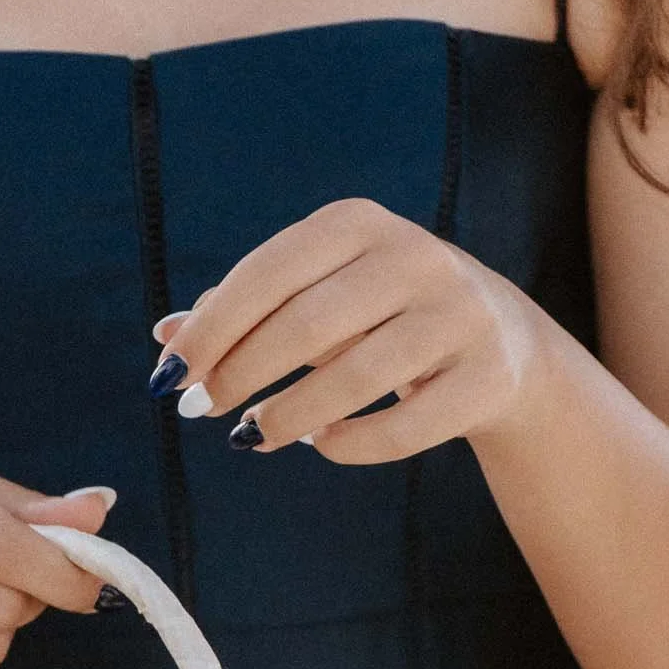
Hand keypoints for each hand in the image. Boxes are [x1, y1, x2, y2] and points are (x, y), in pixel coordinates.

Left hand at [154, 200, 549, 462]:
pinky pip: (401, 428)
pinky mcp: (483, 379)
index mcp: (358, 223)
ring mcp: (456, 317)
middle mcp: (413, 258)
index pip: (267, 273)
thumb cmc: (382, 315)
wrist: (502, 343)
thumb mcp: (318, 294)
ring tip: (252, 436)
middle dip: (241, 373)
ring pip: (352, 380)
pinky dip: (349, 444)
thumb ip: (246, 311)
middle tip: (204, 410)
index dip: (211, 329)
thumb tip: (166, 337)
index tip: (169, 377)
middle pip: (305, 324)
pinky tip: (320, 443)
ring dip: (287, 416)